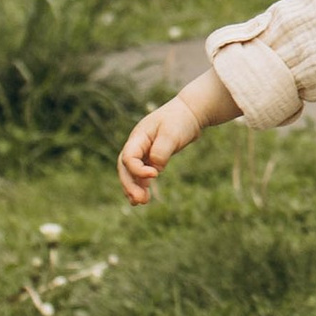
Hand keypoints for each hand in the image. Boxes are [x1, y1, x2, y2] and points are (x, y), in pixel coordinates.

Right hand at [118, 90, 205, 205]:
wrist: (190, 112)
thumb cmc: (180, 120)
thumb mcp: (172, 134)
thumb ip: (161, 151)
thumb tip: (155, 170)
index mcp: (138, 137)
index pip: (129, 157)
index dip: (137, 169)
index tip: (155, 175)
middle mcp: (137, 145)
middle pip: (125, 168)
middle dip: (130, 185)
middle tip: (139, 200)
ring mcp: (143, 151)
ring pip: (131, 173)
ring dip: (134, 188)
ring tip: (141, 202)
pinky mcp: (151, 157)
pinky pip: (141, 174)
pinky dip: (141, 185)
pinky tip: (144, 198)